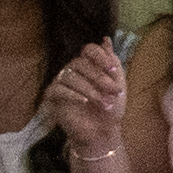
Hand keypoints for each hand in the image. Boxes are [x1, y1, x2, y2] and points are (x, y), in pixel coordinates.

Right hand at [48, 38, 124, 158]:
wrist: (102, 132)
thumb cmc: (110, 108)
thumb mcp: (118, 86)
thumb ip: (113, 64)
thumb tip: (106, 40)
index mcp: (89, 66)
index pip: (89, 50)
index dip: (100, 56)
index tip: (114, 71)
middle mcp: (73, 70)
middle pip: (80, 63)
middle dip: (100, 78)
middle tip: (114, 92)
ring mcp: (61, 82)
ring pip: (70, 76)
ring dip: (90, 90)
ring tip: (103, 103)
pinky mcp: (53, 96)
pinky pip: (58, 89)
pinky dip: (73, 95)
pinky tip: (84, 102)